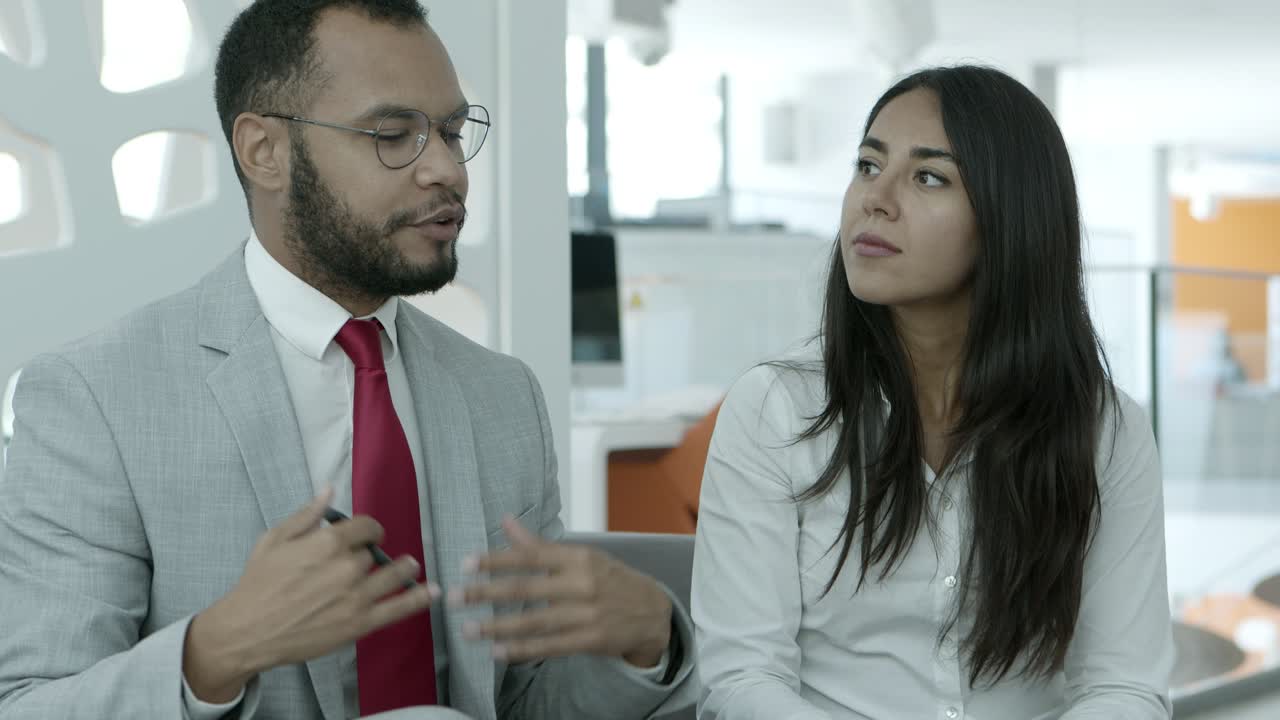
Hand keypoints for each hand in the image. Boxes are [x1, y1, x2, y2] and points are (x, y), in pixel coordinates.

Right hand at [182, 488, 439, 702]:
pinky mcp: (360, 623)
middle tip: (361, 562)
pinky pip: (398, 608)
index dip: (368, 529)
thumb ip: (307, 515)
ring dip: (403, 568)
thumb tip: (329, 489)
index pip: (367, 526)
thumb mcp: (275, 539)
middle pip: (374, 553)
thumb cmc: (257, 584)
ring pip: (392, 575)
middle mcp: (346, 567)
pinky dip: (419, 599)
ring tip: (409, 566)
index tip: (365, 535)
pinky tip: (433, 592)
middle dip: (369, 554)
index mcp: (327, 542)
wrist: (247, 631)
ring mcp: (356, 596)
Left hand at [452, 515, 671, 666]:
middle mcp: (582, 583)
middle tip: (454, 597)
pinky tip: (498, 652)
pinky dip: (522, 650)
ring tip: (467, 630)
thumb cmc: (610, 579)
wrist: (652, 612)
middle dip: (486, 593)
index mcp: (578, 557)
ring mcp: (587, 613)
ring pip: (535, 621)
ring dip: (497, 627)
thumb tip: (505, 520)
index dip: (496, 559)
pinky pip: (550, 646)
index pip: (530, 556)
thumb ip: (539, 544)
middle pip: (526, 588)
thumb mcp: (580, 556)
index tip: (466, 563)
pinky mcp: (591, 640)